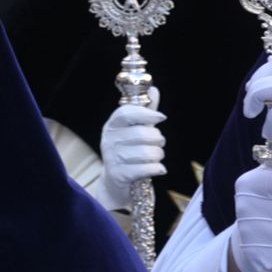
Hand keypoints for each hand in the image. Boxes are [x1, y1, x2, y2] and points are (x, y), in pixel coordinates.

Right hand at [100, 87, 164, 210]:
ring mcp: (112, 158)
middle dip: (158, 138)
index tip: (161, 117)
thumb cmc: (129, 150)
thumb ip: (146, 111)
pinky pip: (146, 169)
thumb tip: (154, 90)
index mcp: (112, 125)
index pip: (126, 113)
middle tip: (159, 142)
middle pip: (141, 134)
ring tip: (157, 156)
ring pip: (146, 153)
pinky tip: (158, 168)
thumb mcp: (135, 129)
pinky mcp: (119, 175)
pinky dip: (157, 168)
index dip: (146, 113)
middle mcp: (109, 140)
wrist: (115, 182)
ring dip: (158, 155)